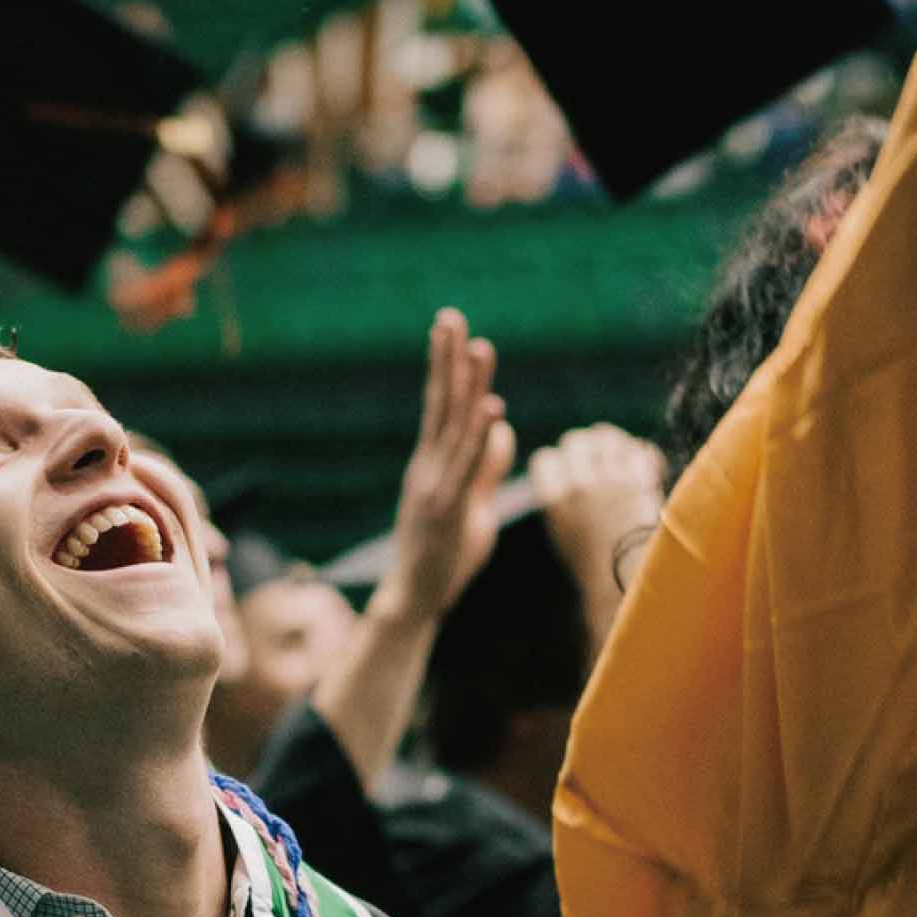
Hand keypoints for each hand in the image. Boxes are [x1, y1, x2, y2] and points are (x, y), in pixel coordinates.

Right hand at [377, 309, 514, 623]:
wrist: (415, 599)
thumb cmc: (444, 557)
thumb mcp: (474, 506)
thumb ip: (487, 467)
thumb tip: (502, 428)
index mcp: (432, 464)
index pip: (440, 406)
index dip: (446, 367)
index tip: (450, 329)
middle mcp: (429, 467)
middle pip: (442, 404)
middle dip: (447, 359)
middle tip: (451, 317)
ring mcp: (436, 485)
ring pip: (455, 427)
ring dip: (469, 386)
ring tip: (479, 347)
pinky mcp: (447, 508)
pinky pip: (467, 465)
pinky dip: (479, 435)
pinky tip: (491, 407)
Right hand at [527, 424, 664, 582]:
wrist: (628, 580)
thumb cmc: (593, 559)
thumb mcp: (559, 530)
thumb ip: (556, 494)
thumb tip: (561, 461)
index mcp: (554, 500)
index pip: (545, 458)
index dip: (557, 462)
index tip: (567, 470)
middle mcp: (579, 486)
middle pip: (575, 441)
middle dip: (586, 448)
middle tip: (598, 461)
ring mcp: (611, 480)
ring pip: (607, 437)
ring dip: (615, 445)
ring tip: (622, 460)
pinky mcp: (640, 480)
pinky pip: (639, 449)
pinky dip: (643, 456)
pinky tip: (645, 469)